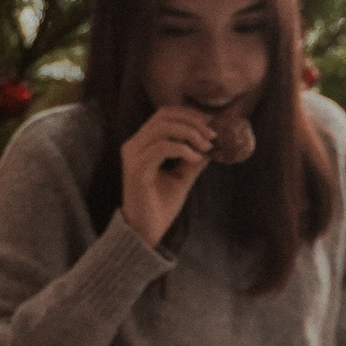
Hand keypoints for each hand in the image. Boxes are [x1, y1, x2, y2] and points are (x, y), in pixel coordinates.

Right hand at [119, 107, 215, 247]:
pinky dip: (183, 149)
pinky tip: (195, 158)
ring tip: (206, 146)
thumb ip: (193, 160)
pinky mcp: (137, 168)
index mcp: (142, 144)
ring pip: (163, 127)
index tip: (212, 124)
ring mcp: (133, 155)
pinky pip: (163, 147)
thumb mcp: (182, 177)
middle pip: (164, 115)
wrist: (145, 232)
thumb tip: (211, 144)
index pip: (164, 114)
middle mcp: (134, 145)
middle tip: (212, 135)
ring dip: (190, 133)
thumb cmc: (159, 206)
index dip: (189, 114)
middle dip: (193, 121)